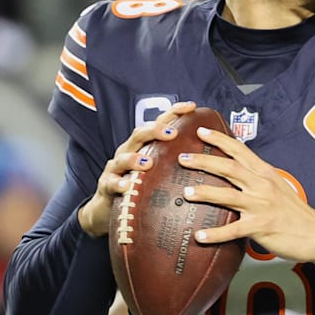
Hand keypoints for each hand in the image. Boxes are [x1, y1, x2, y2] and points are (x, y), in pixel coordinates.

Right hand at [77, 101, 197, 236]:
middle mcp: (129, 151)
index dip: (174, 113)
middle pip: (139, 135)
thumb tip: (208, 155)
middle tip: (172, 133)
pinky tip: (127, 186)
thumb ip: (175, 160)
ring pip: (123, 158)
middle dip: (155, 131)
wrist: (109, 207)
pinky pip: (111, 183)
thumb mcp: (158, 170)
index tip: (192, 107)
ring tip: (147, 162)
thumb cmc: (139, 185)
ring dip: (135, 159)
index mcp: (144, 145)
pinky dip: (119, 184)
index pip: (159, 124)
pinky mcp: (106, 185)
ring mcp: (116, 167)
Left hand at [178, 126, 314, 274]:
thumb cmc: (295, 212)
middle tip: (183, 157)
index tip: (201, 131)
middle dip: (204, 160)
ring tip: (186, 192)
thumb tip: (235, 174)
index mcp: (265, 173)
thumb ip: (257, 179)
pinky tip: (199, 236)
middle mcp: (262, 185)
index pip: (240, 150)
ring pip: (228, 195)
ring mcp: (261, 206)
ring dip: (205, 193)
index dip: (220, 139)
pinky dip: (215, 234)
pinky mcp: (260, 227)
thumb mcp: (278, 187)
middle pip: (229, 168)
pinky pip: (232, 230)